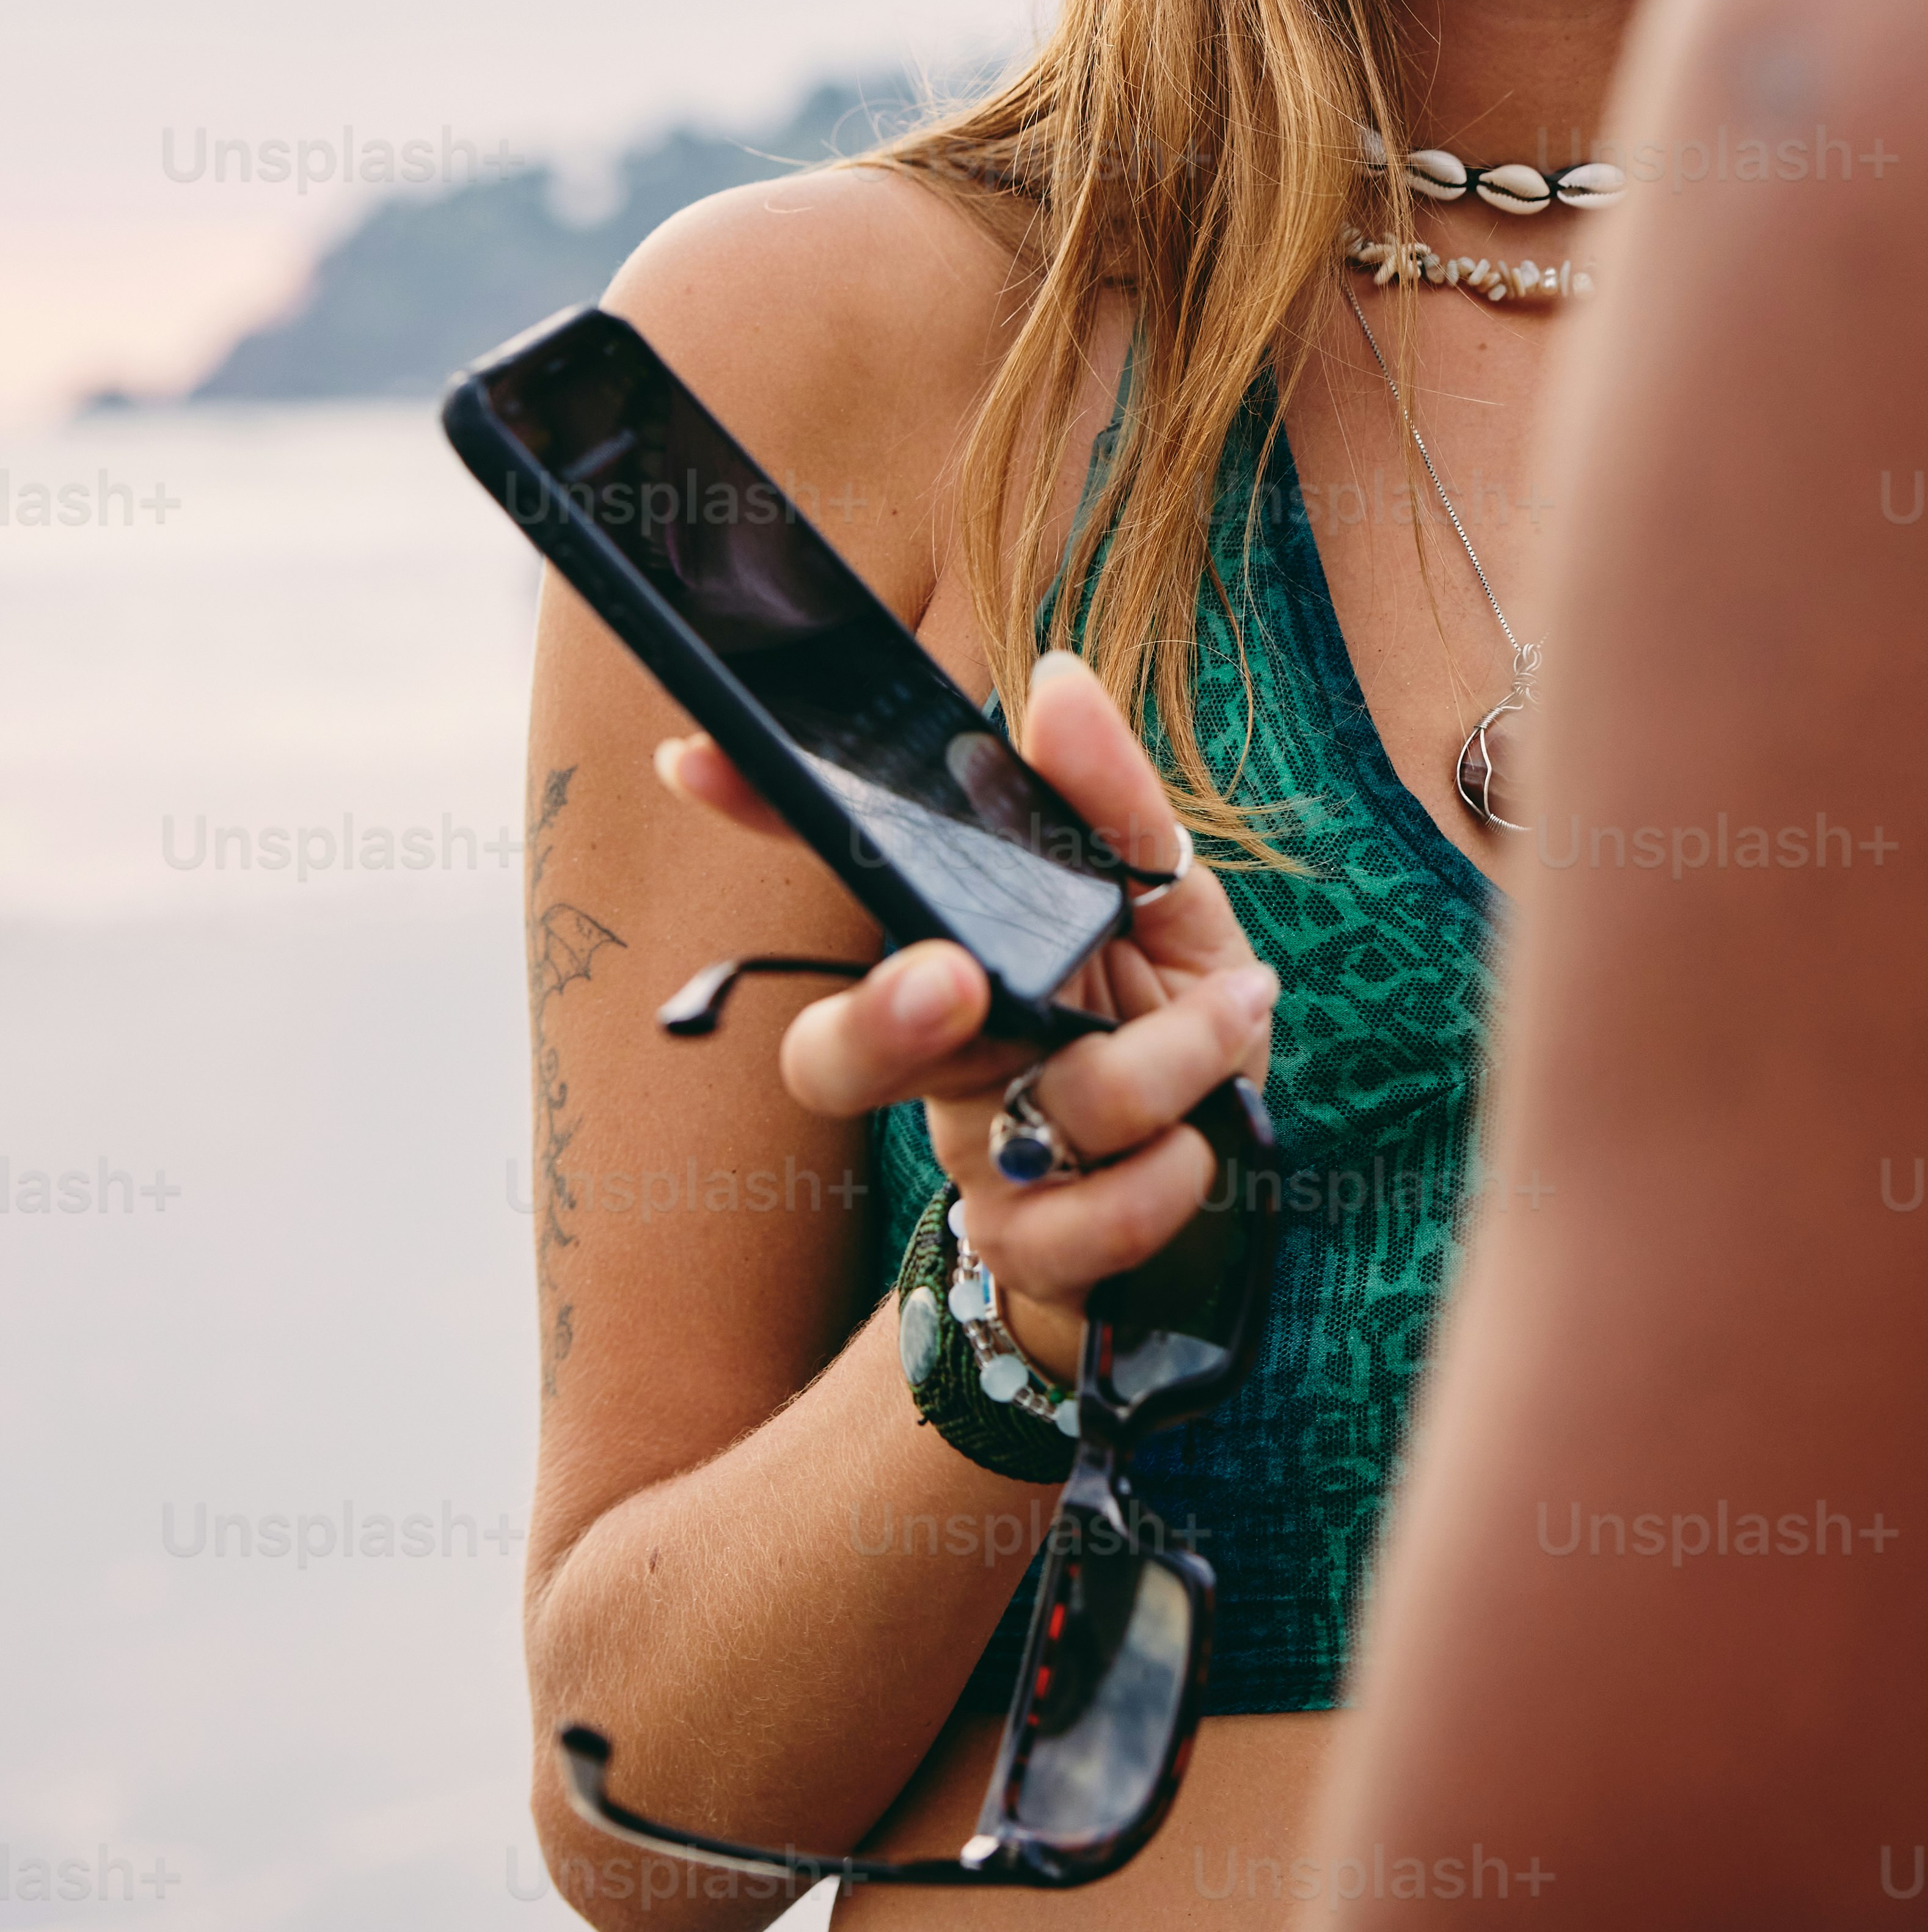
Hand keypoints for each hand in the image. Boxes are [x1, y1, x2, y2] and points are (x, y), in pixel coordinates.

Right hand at [652, 650, 1275, 1349]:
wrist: (1227, 1174)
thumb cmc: (1178, 1020)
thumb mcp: (1172, 901)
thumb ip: (1113, 802)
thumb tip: (1053, 682)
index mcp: (966, 952)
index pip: (849, 883)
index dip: (765, 820)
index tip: (697, 761)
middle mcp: (951, 1058)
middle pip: (836, 1061)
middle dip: (878, 1023)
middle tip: (951, 979)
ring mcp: (983, 1158)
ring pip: (998, 1137)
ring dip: (1134, 1073)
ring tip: (1223, 1020)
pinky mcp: (1038, 1249)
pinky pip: (1063, 1238)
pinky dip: (1147, 1190)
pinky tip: (1198, 1147)